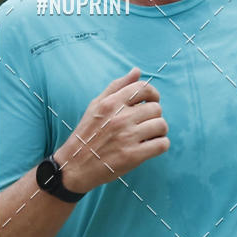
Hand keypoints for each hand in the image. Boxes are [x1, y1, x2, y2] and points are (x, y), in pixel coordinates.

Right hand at [54, 68, 168, 192]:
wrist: (75, 165)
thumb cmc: (87, 134)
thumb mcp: (96, 105)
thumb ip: (117, 86)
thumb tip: (137, 71)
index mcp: (111, 103)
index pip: (144, 88)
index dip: (153, 94)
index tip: (151, 102)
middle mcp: (120, 118)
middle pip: (156, 108)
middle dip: (155, 116)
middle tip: (147, 124)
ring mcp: (127, 137)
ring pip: (161, 125)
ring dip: (160, 131)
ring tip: (150, 135)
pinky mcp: (133, 156)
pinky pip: (162, 144)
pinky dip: (161, 145)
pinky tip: (152, 146)